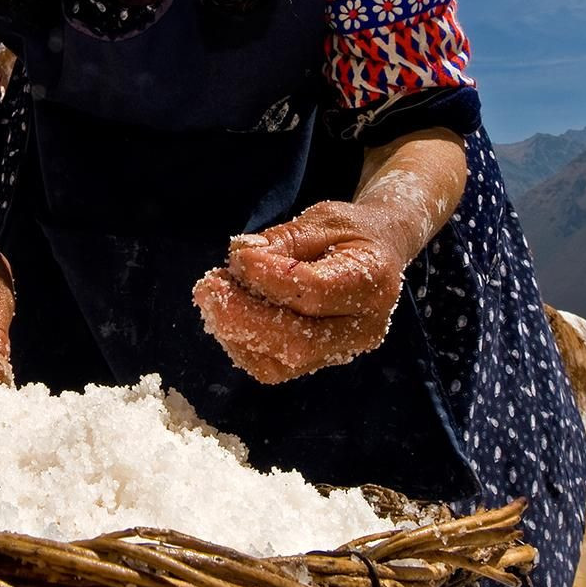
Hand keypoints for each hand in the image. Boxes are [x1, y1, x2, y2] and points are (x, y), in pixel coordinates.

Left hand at [192, 200, 413, 384]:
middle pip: (298, 341)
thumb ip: (285, 239)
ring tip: (213, 295)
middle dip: (243, 316)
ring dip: (236, 332)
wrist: (378, 256)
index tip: (238, 258)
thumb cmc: (351, 233)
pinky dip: (241, 343)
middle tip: (208, 286)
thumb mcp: (324, 219)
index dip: (270, 277)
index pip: (316, 291)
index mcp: (373, 280)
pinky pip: (273, 367)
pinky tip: (227, 313)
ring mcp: (343, 351)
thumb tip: (240, 255)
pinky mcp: (319, 361)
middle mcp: (364, 326)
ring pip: (282, 362)